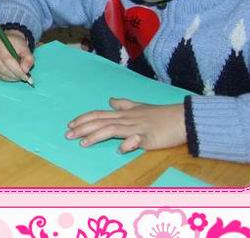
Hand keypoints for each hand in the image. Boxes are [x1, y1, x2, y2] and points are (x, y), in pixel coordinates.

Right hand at [0, 30, 33, 81]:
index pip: (7, 60)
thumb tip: (25, 70)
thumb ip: (28, 58)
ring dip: (11, 78)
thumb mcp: (25, 48)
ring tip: (18, 76)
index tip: (25, 76)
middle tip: (23, 77)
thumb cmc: (16, 44)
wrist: (7, 40)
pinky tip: (11, 75)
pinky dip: (5, 78)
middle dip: (15, 75)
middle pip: (3, 68)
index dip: (17, 70)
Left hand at [65, 98, 186, 152]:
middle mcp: (127, 119)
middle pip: (101, 121)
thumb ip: (124, 104)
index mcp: (124, 113)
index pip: (99, 114)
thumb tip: (110, 100)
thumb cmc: (161, 115)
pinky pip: (137, 140)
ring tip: (83, 143)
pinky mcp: (149, 137)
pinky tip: (120, 150)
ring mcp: (137, 128)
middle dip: (83, 128)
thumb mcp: (141, 107)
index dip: (84, 119)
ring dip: (97, 136)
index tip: (70, 124)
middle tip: (67, 135)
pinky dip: (128, 144)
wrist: (182, 118)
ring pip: (113, 130)